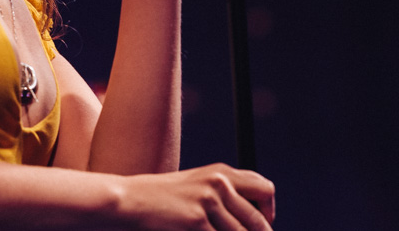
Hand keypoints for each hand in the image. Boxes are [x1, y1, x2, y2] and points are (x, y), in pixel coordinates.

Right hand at [119, 163, 275, 230]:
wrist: (129, 200)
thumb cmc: (161, 199)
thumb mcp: (196, 186)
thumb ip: (223, 195)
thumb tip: (253, 220)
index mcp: (221, 172)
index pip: (264, 188)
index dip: (269, 211)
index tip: (263, 225)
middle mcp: (219, 182)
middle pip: (259, 220)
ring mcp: (209, 201)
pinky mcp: (197, 221)